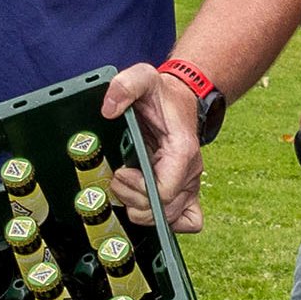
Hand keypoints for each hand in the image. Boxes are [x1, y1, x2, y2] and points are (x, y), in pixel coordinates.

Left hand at [99, 61, 209, 232]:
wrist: (179, 99)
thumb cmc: (162, 94)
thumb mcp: (143, 77)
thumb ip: (125, 86)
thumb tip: (109, 109)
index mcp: (182, 150)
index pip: (165, 191)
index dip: (139, 189)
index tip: (122, 172)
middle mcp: (191, 172)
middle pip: (165, 209)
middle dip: (134, 200)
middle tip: (118, 178)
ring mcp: (190, 185)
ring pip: (171, 219)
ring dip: (143, 210)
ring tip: (127, 187)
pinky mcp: (186, 192)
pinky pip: (189, 221)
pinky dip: (168, 222)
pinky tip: (148, 204)